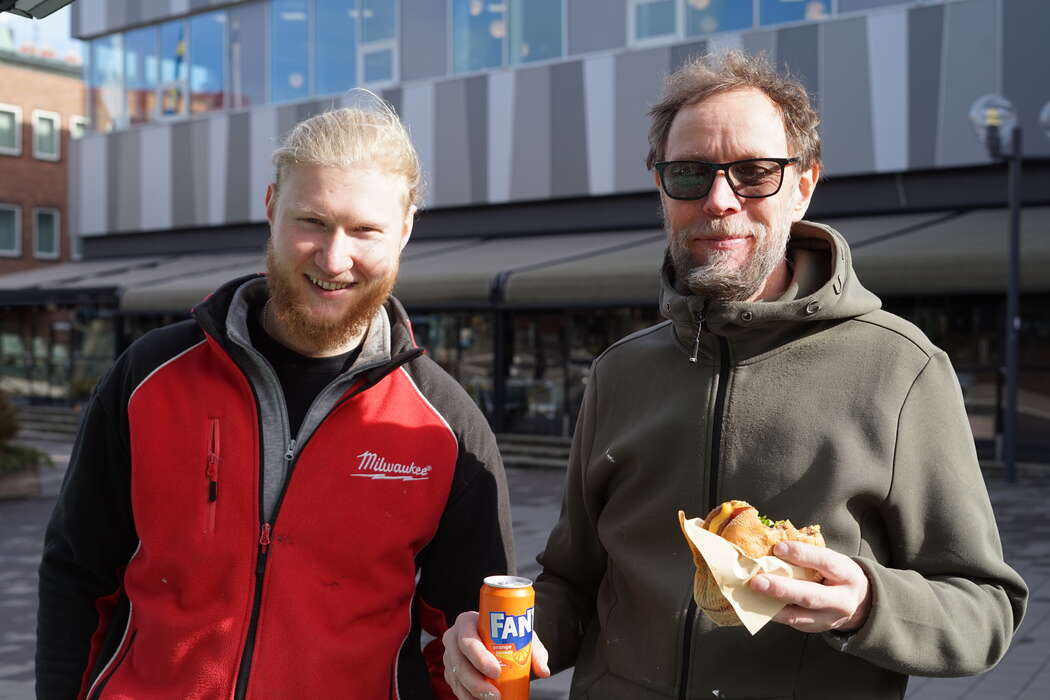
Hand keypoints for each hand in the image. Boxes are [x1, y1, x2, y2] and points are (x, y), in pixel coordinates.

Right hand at [442, 611, 550, 698]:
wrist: (490, 634)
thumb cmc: (503, 632)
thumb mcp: (520, 634)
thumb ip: (534, 650)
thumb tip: (543, 670)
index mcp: (466, 622)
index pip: (468, 641)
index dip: (480, 658)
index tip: (497, 672)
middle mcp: (453, 638)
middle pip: (459, 663)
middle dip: (477, 683)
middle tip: (496, 696)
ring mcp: (449, 656)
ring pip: (456, 678)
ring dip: (472, 694)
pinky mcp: (449, 671)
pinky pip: (455, 687)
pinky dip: (466, 697)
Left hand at [749, 541, 871, 633]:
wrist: (859, 602)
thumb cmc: (837, 574)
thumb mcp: (831, 559)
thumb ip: (809, 555)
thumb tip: (774, 547)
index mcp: (847, 574)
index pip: (825, 562)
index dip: (801, 555)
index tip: (778, 548)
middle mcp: (841, 600)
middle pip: (810, 596)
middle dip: (781, 589)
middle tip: (757, 581)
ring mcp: (828, 619)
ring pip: (797, 616)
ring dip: (771, 605)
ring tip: (751, 594)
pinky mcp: (815, 629)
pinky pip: (791, 621)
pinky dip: (772, 612)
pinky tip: (757, 602)